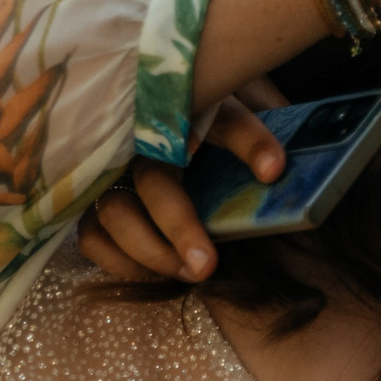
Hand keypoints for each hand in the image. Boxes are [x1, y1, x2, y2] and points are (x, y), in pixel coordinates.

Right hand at [78, 88, 287, 282]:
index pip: (223, 119)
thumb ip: (268, 127)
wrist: (160, 112)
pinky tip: (152, 272)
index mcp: (192, 107)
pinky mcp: (93, 197)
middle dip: (180, 226)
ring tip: (190, 273)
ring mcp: (112, 167)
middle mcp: (143, 136)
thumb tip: (288, 165)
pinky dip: (119, 260)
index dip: (249, 142)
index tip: (274, 170)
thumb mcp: (247, 111)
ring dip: (151, 251)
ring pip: (116, 212)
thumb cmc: (212, 119)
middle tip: (208, 265)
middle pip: (155, 180)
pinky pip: (92, 235)